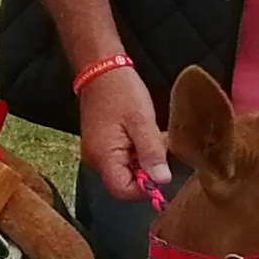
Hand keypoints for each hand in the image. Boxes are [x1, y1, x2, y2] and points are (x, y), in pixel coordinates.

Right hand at [76, 68, 168, 199]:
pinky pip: (122, 157)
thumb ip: (151, 153)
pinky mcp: (102, 143)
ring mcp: (97, 151)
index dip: (145, 188)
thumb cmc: (121, 91)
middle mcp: (96, 159)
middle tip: (159, 146)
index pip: (122, 191)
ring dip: (143, 158)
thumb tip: (162, 181)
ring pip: (126, 169)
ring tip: (152, 135)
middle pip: (125, 182)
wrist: (102, 68)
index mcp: (103, 157)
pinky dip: (137, 150)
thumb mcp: (142, 121)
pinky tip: (144, 132)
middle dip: (146, 170)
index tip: (162, 171)